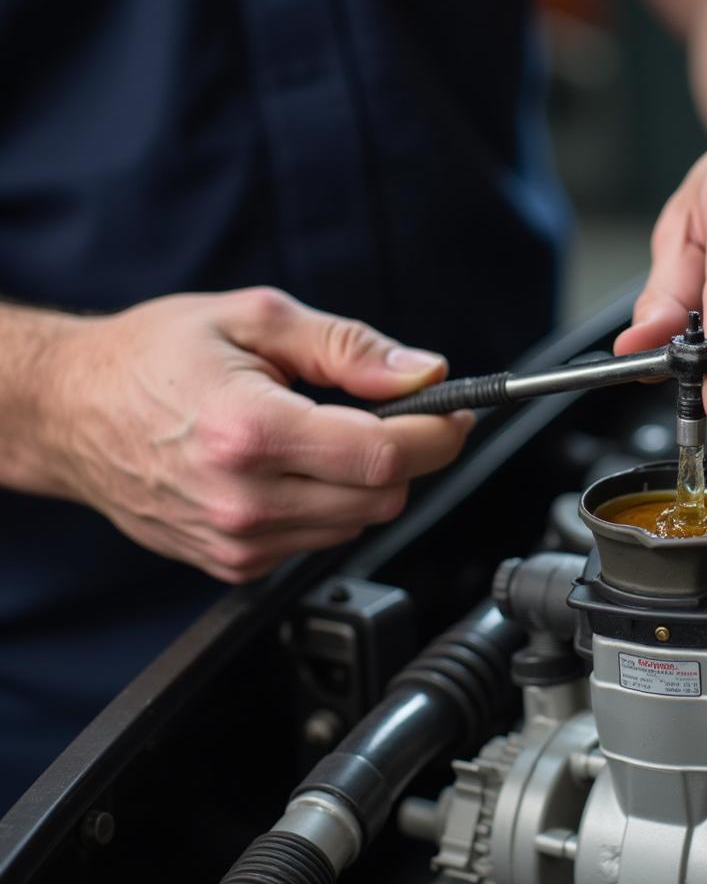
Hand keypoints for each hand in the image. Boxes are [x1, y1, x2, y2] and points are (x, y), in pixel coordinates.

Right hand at [46, 287, 472, 581]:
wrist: (73, 411)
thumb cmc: (154, 357)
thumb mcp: (256, 319)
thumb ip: (349, 347)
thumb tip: (424, 372)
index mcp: (249, 431)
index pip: (383, 454)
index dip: (438, 432)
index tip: (454, 410)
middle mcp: (243, 501)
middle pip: (383, 495)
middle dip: (411, 452)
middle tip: (402, 412)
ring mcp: (237, 542)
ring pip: (358, 522)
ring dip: (369, 478)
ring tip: (330, 431)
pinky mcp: (233, 564)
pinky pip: (319, 539)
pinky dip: (332, 502)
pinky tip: (297, 466)